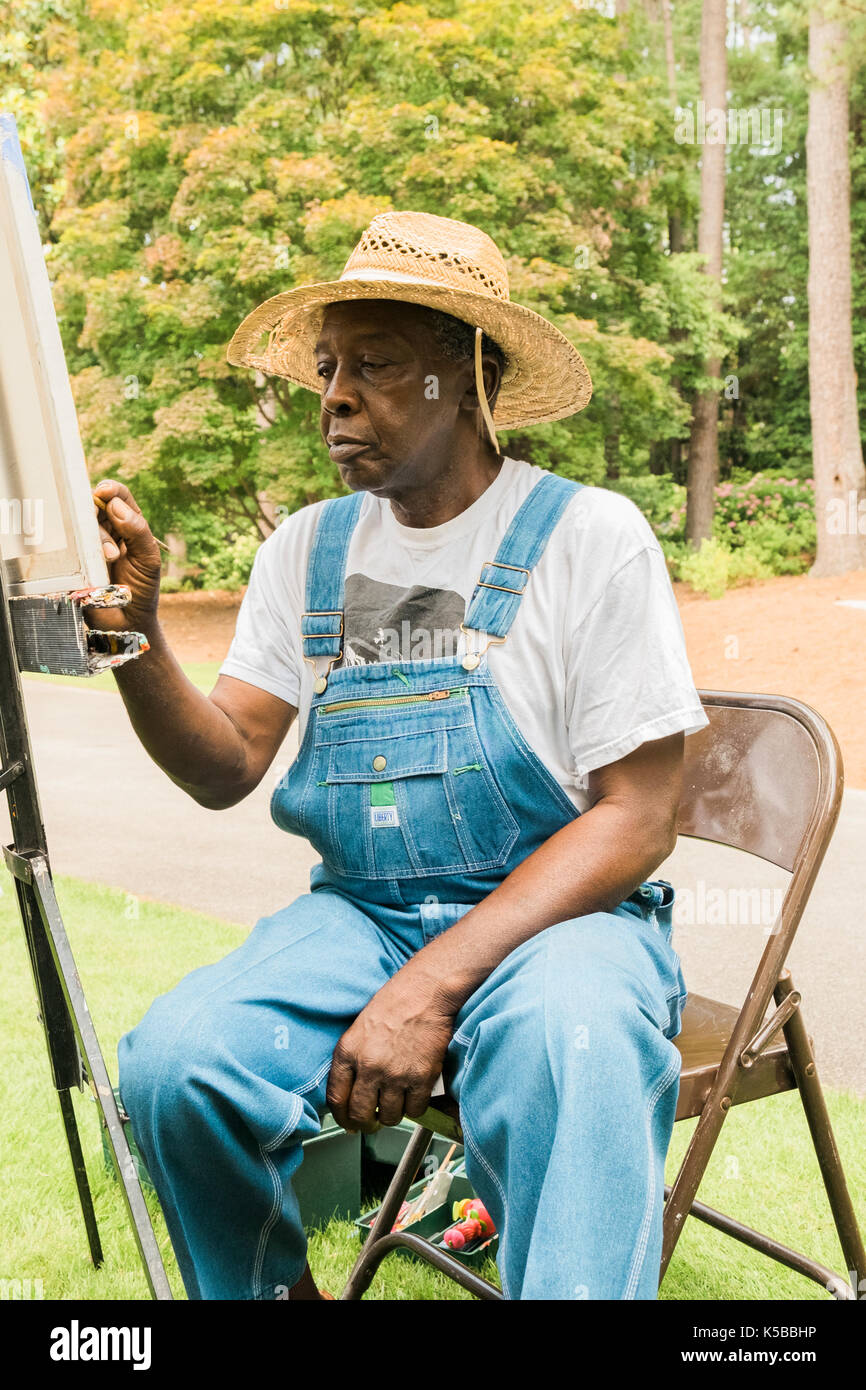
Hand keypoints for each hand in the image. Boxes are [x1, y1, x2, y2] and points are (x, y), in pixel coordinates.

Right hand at [86, 480, 162, 634]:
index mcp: (127, 525)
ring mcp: (86, 545)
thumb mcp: (148, 560)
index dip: (111, 489)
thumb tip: (116, 505)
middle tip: (113, 548)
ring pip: (80, 525)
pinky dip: (74, 550)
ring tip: (110, 560)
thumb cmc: (141, 590)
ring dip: (95, 540)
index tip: (105, 492)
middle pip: (94, 507)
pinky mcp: (71, 560)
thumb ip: (137, 531)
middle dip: (100, 520)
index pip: (117, 496)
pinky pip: (65, 546)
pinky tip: (87, 565)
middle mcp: (105, 530)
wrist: (126, 623)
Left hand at [326, 969, 455, 1134]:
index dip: (342, 1117)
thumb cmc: (396, 1002)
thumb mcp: (360, 1028)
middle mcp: (368, 1066)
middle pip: (360, 1114)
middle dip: (365, 1123)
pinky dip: (416, 1107)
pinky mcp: (421, 1077)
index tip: (348, 1123)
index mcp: (348, 1051)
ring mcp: (395, 1074)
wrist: (426, 991)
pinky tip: (415, 1094)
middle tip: (372, 1121)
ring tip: (397, 1101)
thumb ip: (353, 1059)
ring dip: (392, 1114)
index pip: (336, 1099)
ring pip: (389, 1117)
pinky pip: (416, 1110)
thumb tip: (352, 1092)